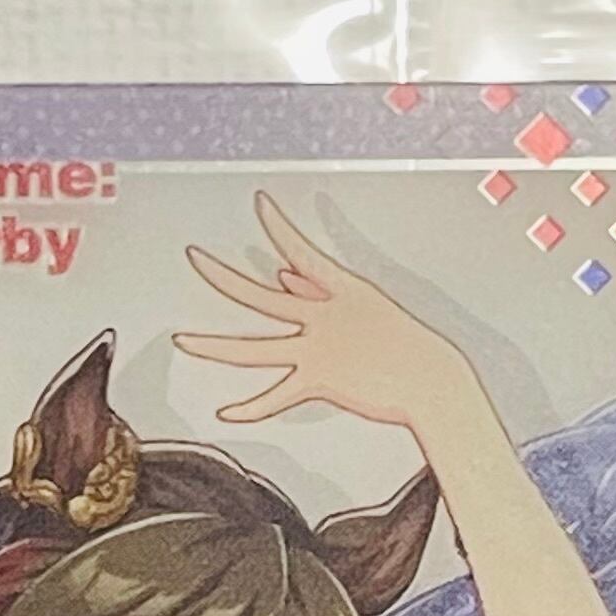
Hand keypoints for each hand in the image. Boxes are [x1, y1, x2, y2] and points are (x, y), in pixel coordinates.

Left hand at [175, 192, 481, 438]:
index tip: (260, 204)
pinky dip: (251, 408)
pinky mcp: (320, 381)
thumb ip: (319, 290)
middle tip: (194, 258)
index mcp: (340, 291)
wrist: (433, 379)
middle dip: (221, 277)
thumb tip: (282, 276)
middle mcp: (322, 316)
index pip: (300, 250)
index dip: (278, 227)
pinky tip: (226, 412)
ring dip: (214, 346)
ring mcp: (318, 349)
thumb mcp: (366, 307)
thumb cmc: (407, 346)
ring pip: (254, 350)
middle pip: (258, 296)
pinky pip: (277, 397)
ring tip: (182, 342)